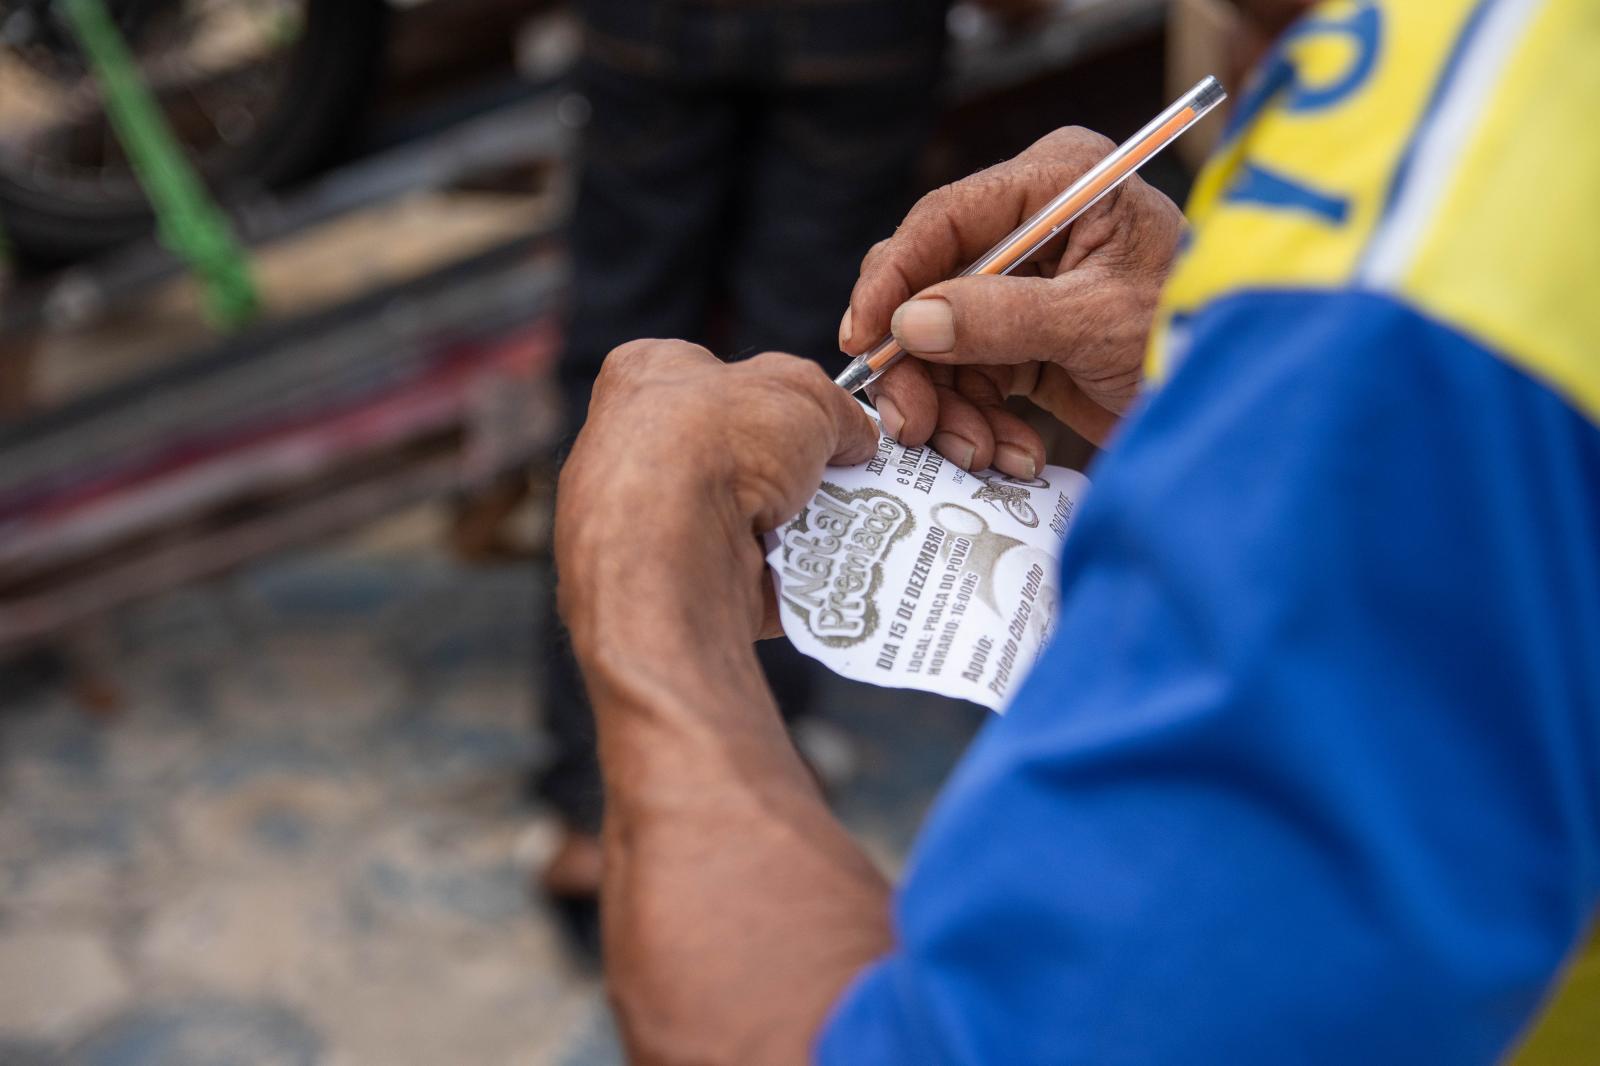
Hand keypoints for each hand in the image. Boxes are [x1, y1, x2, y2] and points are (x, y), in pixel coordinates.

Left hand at [556, 341, 877, 654]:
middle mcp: (632, 448)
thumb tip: (855, 436)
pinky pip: (740, 571)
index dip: (768, 393)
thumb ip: (835, 408)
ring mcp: (643, 521)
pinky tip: (814, 568)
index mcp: (644, 377)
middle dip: (788, 469)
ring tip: (837, 524)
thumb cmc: (715, 442)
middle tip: (839, 476)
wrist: (670, 548)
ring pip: (739, 517)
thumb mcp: (801, 391)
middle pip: (732, 453)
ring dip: (790, 523)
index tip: (817, 418)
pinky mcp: (666, 581)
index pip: (710, 373)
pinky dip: (781, 572)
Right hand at [841, 126, 1185, 472]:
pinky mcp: (1024, 341)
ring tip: (983, 453)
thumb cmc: (1194, 331)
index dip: (895, 278)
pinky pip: (971, 382)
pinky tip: (1014, 454)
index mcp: (1058, 183)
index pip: (945, 218)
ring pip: (942, 347)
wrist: (1241, 397)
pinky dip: (981, 424)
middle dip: (921, 366)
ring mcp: (1024, 288)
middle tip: (915, 424)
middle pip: (930, 289)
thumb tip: (911, 325)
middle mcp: (1032, 227)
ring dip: (953, 410)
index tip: (866, 338)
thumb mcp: (1097, 322)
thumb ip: (1002, 319)